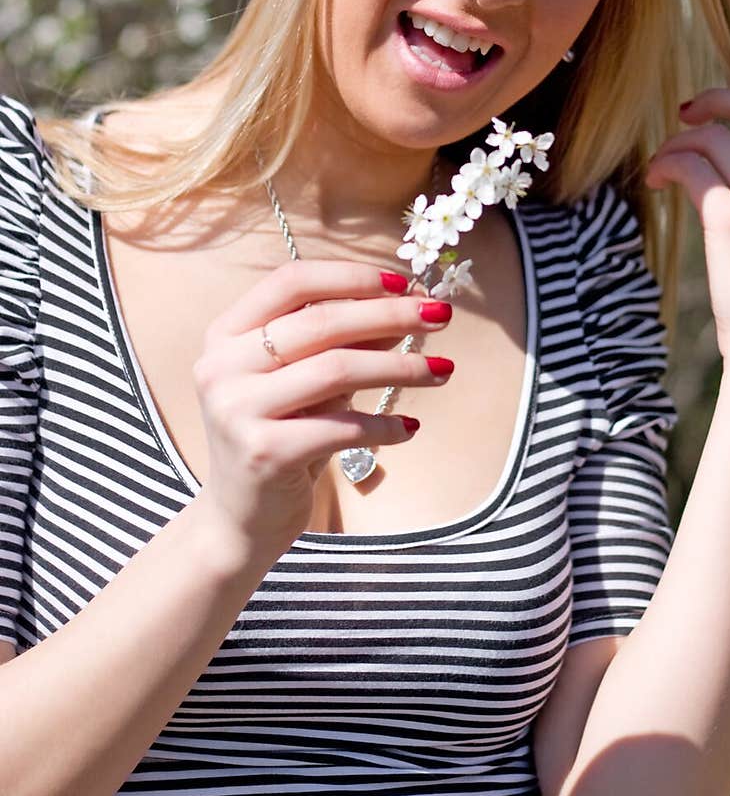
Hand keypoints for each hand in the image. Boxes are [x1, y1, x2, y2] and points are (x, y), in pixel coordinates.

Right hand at [191, 262, 452, 555]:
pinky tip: (411, 427)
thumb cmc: (280, 435)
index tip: (403, 282)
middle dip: (390, 314)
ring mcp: (236, 409)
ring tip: (442, 370)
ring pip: (336, 370)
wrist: (240, 519)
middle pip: (321, 322)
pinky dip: (384, 426)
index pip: (292, 281)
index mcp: (227, 333)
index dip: (351, 276)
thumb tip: (409, 307)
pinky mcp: (262, 453)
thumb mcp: (309, 381)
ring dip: (400, 366)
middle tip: (441, 315)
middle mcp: (222, 366)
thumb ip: (347, 342)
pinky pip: (341, 428)